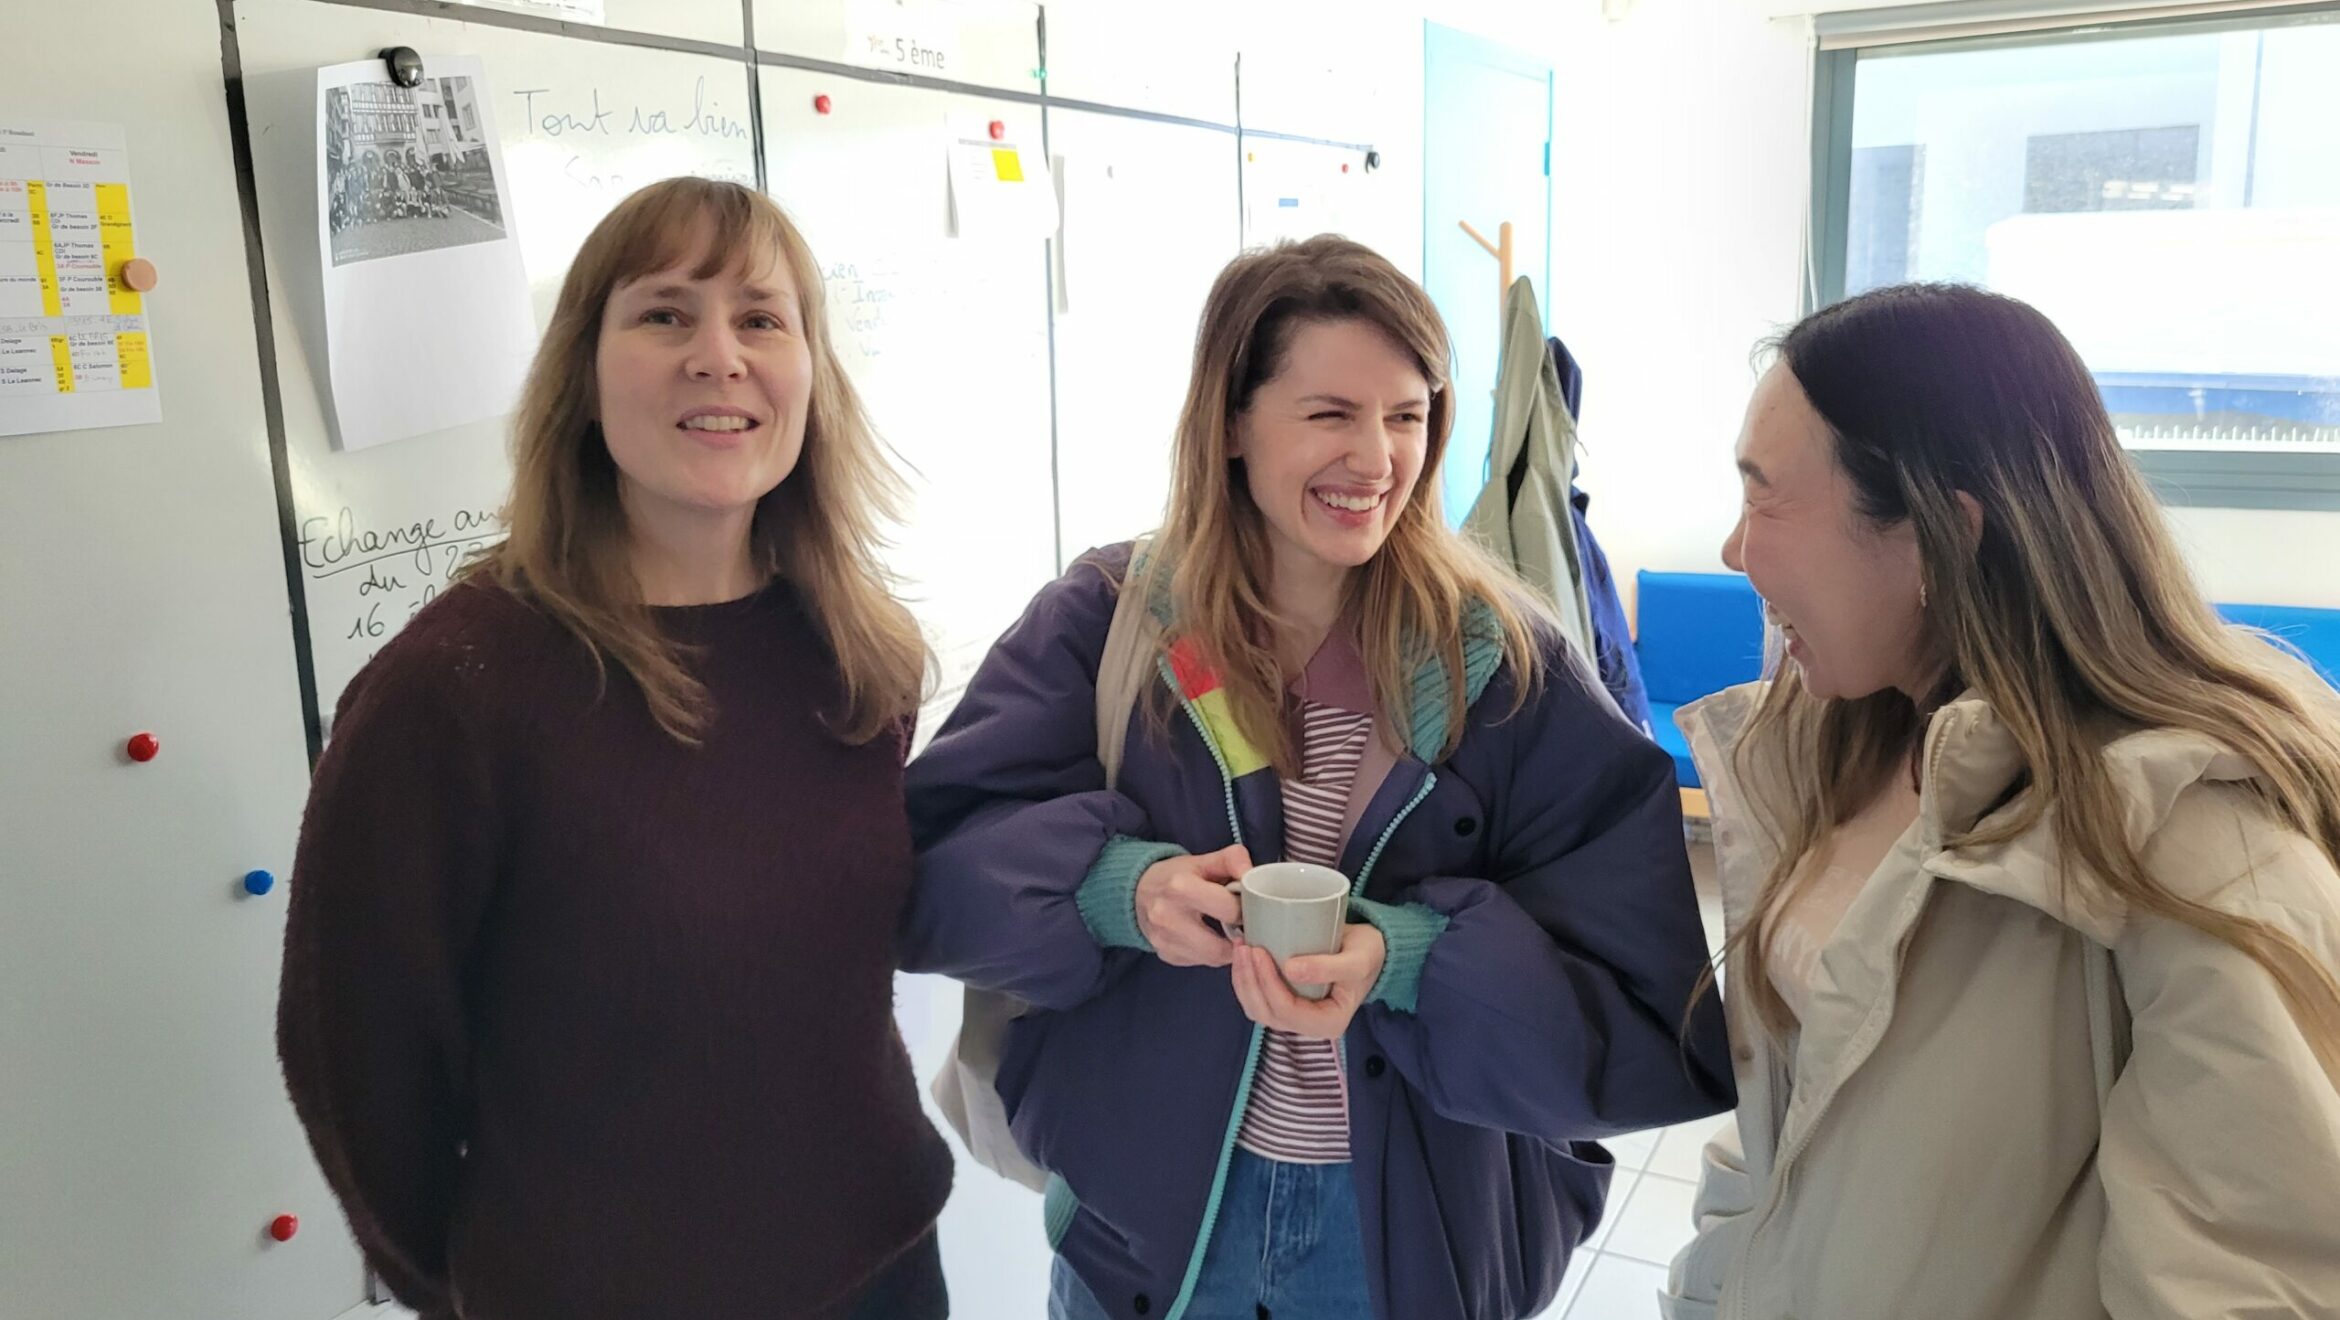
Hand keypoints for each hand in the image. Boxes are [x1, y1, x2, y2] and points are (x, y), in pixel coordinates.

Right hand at [1135, 844, 1251, 966]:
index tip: (1247, 906)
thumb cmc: (1176, 875)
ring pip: (1213, 959)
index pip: (1229, 910)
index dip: (1245, 909)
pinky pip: (1200, 962)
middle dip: (1238, 937)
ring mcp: (1164, 941)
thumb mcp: (1203, 860)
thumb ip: (1232, 859)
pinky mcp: (1166, 955)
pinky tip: (1208, 938)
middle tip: (1242, 925)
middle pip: (1221, 947)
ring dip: (1227, 949)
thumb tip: (1252, 874)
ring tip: (1228, 932)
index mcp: (1181, 888)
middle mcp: (1168, 918)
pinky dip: (1210, 953)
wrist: (1137, 892)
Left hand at [1230, 921, 1385, 1040]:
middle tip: (1244, 946)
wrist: (1367, 951)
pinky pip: (1258, 999)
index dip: (1268, 983)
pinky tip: (1244, 956)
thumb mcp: (1356, 959)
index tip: (1258, 951)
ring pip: (1257, 1009)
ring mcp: (1295, 1017)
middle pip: (1267, 1013)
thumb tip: (1291, 970)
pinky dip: (1246, 980)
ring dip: (1243, 981)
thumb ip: (1328, 967)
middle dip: (1250, 981)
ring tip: (1241, 948)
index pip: (1287, 1010)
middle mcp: (1309, 1027)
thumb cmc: (1366, 954)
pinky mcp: (1286, 1004)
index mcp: (1328, 1023)